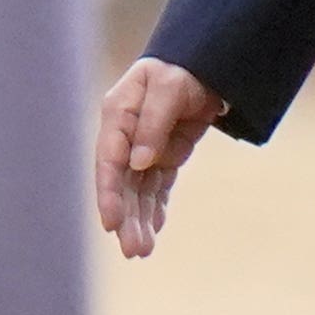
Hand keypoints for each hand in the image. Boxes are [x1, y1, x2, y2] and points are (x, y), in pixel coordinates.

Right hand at [93, 56, 225, 259]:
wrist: (206, 63)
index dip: (108, 193)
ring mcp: (143, 147)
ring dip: (139, 220)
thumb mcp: (170, 88)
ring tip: (142, 251)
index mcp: (118, 114)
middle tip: (133, 250)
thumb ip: (154, 124)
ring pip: (138, 190)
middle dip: (126, 217)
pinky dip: (155, 209)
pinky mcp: (163, 155)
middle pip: (121, 182)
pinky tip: (154, 231)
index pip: (108, 160)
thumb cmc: (182, 68)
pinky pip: (157, 187)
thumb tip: (138, 162)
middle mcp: (125, 135)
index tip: (111, 223)